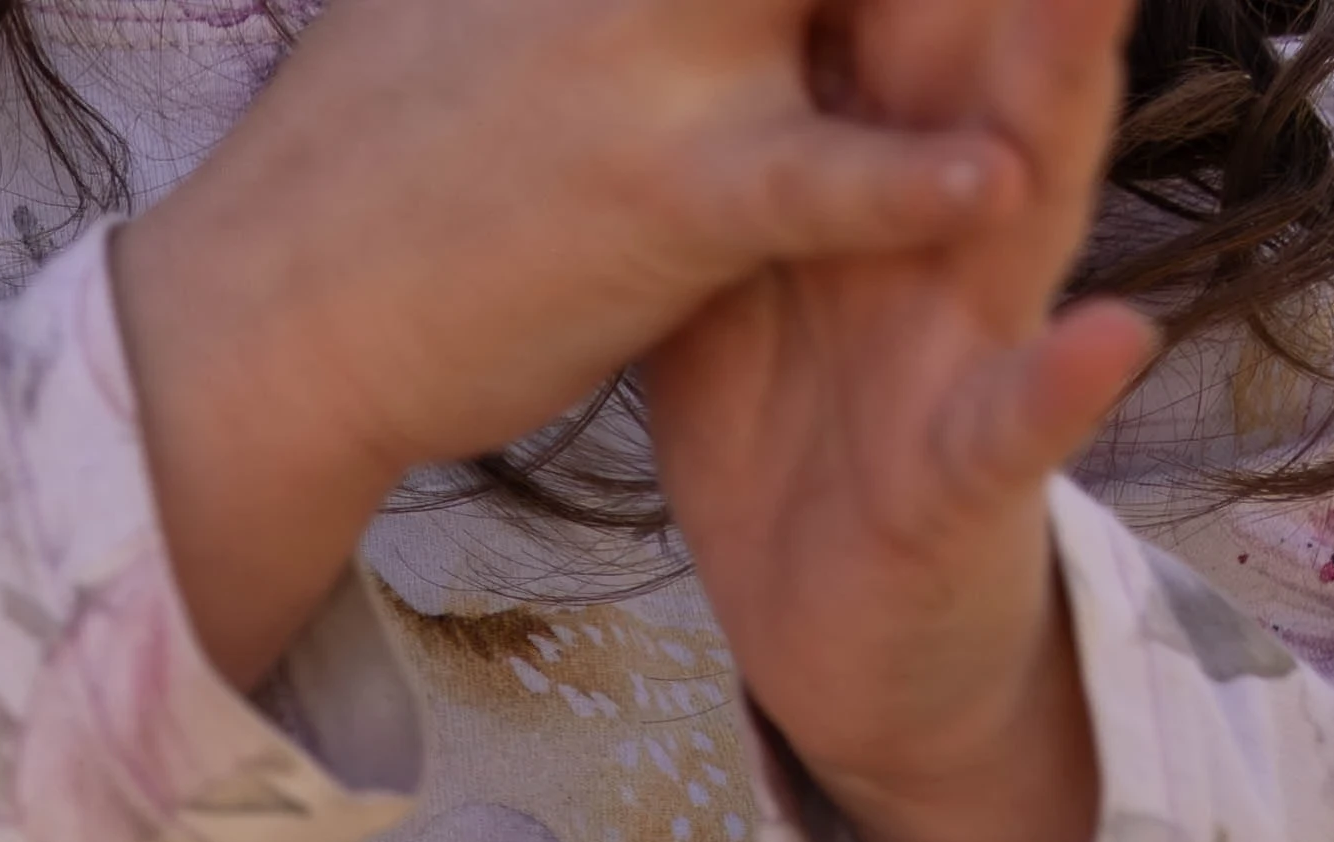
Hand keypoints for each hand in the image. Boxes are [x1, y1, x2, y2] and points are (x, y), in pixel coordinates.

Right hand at [112, 0, 1036, 693]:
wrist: (262, 319)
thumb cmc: (354, 167)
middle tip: (1047, 10)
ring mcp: (662, 60)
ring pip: (866, 9)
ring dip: (976, 26)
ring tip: (1070, 29)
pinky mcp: (672, 195)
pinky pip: (825, 177)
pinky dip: (912, 181)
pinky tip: (993, 181)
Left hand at [640, 0, 1149, 841]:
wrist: (844, 621)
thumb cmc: (802, 413)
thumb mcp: (759, 230)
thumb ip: (763, 102)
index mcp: (892, 155)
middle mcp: (960, 220)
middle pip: (988, 42)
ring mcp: (980, 340)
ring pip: (1034, 197)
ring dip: (1071, 97)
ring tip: (1098, 0)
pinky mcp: (971, 474)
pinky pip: (1020, 422)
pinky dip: (1063, 386)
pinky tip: (1110, 336)